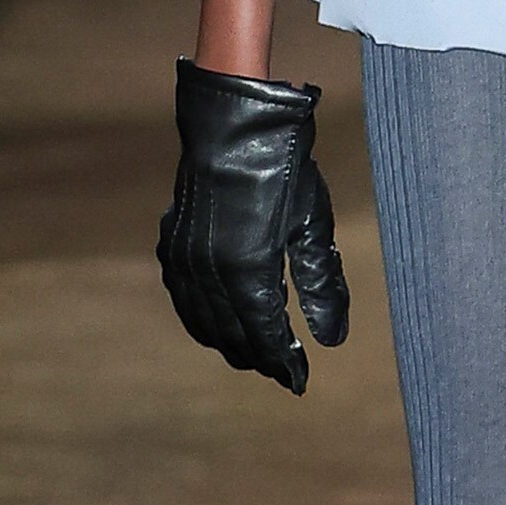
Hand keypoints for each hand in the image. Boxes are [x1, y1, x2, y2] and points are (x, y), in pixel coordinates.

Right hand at [157, 58, 348, 392]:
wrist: (231, 123)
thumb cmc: (282, 168)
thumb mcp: (312, 225)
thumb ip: (322, 284)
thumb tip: (333, 339)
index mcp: (249, 271)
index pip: (268, 336)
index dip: (284, 362)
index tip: (300, 381)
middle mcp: (210, 273)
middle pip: (234, 336)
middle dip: (259, 357)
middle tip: (282, 371)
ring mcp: (186, 260)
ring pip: (204, 323)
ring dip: (229, 344)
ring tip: (253, 355)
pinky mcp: (172, 245)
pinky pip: (184, 299)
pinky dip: (200, 319)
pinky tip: (215, 323)